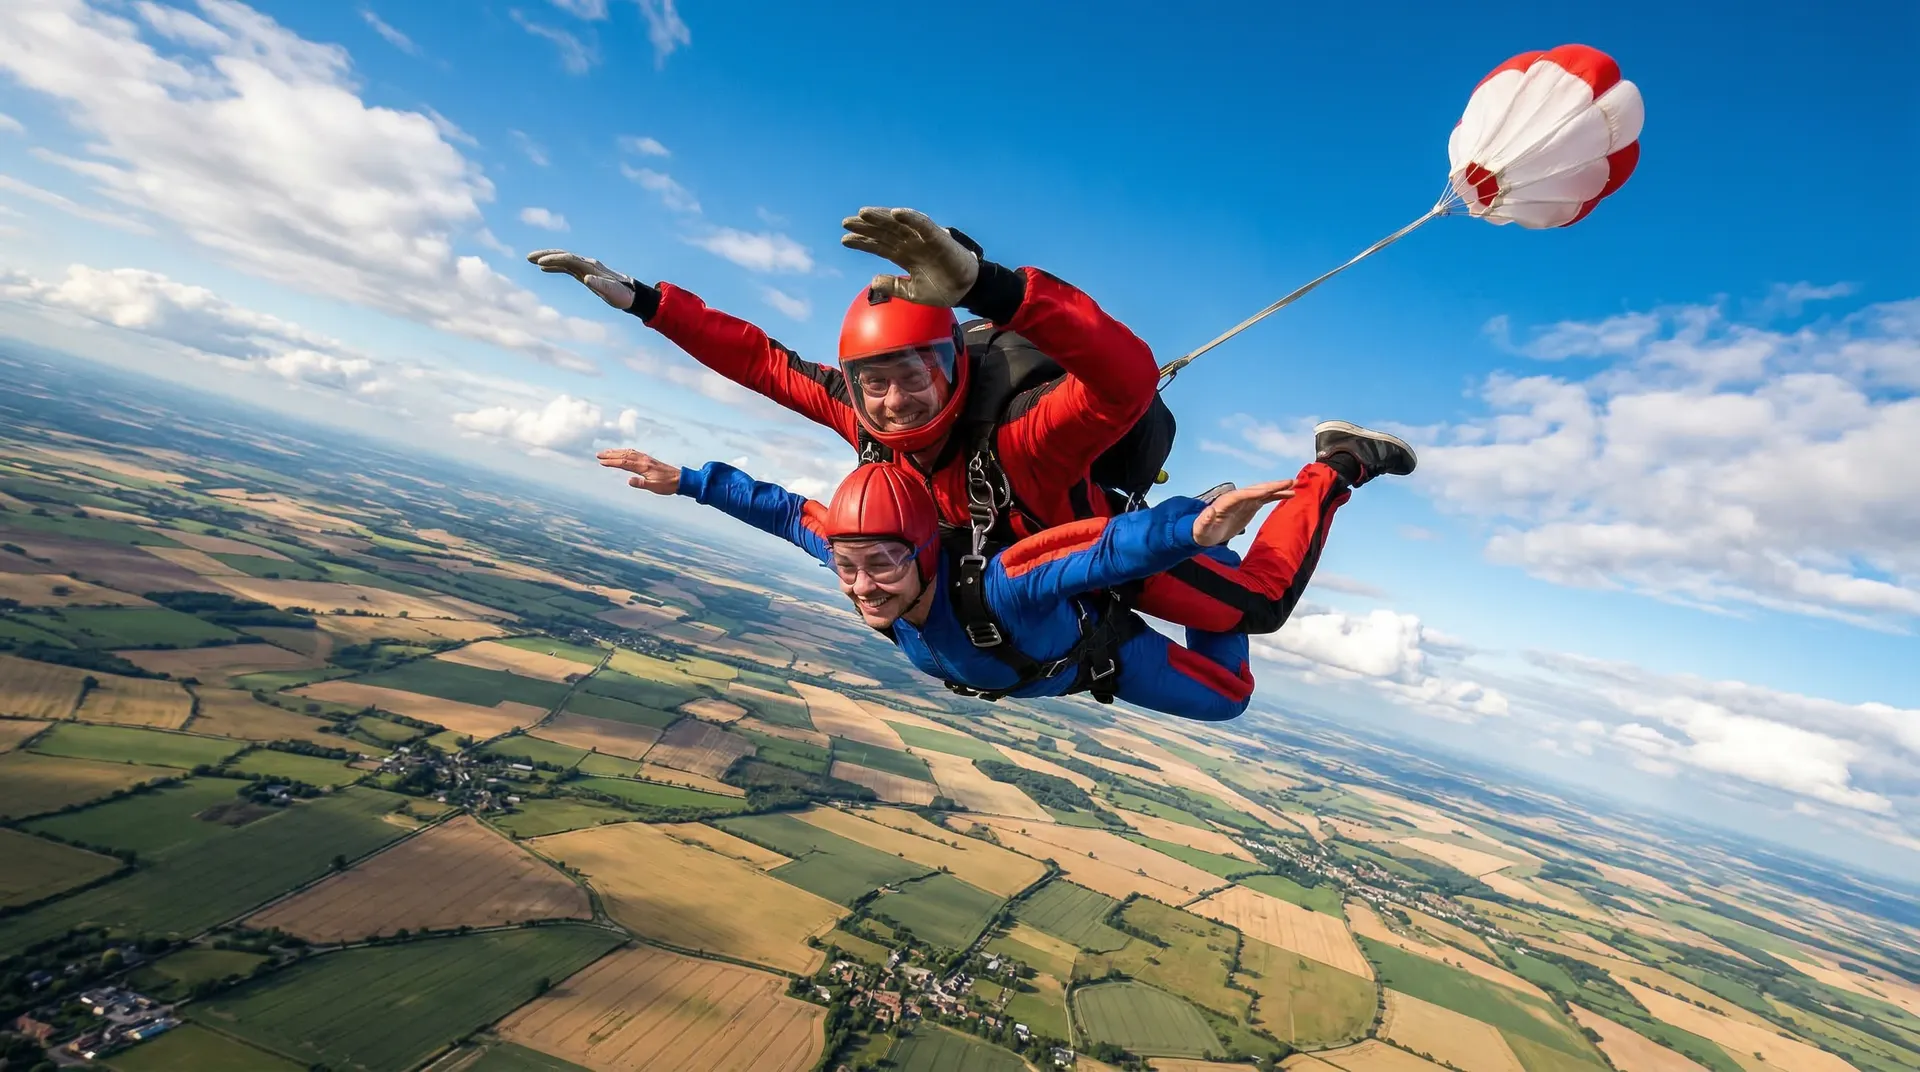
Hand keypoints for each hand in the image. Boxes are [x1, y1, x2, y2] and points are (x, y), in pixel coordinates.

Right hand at [528, 249, 638, 310]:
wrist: (632, 294)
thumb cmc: (622, 295)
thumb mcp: (612, 292)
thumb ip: (600, 285)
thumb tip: (586, 278)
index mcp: (591, 266)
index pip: (569, 259)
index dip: (554, 259)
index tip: (539, 263)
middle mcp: (587, 264)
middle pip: (563, 255)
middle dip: (546, 254)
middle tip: (528, 257)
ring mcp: (586, 267)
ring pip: (563, 259)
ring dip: (548, 259)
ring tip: (531, 260)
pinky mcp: (585, 273)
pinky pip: (567, 267)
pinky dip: (555, 266)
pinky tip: (545, 269)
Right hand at [597, 449, 679, 494]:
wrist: (680, 479)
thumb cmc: (667, 485)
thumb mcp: (654, 487)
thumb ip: (641, 483)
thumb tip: (629, 481)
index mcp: (643, 467)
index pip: (624, 463)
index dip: (612, 462)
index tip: (602, 462)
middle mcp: (644, 460)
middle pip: (624, 455)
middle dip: (611, 455)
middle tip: (598, 454)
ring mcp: (646, 459)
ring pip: (628, 453)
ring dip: (616, 452)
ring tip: (606, 452)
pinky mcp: (648, 460)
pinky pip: (634, 453)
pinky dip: (625, 452)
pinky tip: (622, 453)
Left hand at [840, 207, 979, 306]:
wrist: (967, 291)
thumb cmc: (943, 289)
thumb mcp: (912, 293)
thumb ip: (893, 286)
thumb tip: (873, 280)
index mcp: (904, 255)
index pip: (878, 245)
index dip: (862, 241)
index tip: (844, 239)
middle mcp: (910, 244)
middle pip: (884, 231)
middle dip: (865, 226)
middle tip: (846, 222)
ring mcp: (923, 239)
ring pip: (898, 224)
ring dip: (881, 217)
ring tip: (863, 213)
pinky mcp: (938, 237)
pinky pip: (923, 224)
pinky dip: (910, 217)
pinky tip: (895, 213)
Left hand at [1191, 480, 1293, 546]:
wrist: (1205, 533)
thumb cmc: (1202, 532)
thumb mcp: (1201, 529)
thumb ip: (1205, 521)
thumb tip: (1209, 512)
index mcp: (1226, 501)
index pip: (1243, 495)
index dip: (1257, 492)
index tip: (1271, 490)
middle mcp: (1237, 498)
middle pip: (1257, 489)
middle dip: (1273, 486)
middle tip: (1290, 481)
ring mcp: (1244, 501)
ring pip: (1263, 492)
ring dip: (1278, 488)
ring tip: (1295, 485)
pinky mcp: (1249, 506)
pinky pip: (1265, 498)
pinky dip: (1276, 496)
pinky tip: (1289, 494)